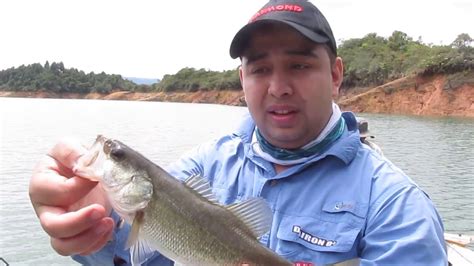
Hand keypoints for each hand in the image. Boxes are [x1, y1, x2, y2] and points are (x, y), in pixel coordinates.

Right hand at [29, 138, 114, 255]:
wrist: (87, 171)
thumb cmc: (73, 160)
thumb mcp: (69, 147)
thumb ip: (72, 151)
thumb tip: (82, 162)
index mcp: (42, 185)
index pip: (56, 192)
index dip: (79, 186)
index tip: (96, 178)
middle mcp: (48, 209)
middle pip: (53, 226)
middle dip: (78, 222)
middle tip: (100, 210)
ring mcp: (61, 224)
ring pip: (63, 245)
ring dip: (87, 238)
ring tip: (107, 223)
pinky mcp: (77, 234)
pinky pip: (82, 249)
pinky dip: (96, 243)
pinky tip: (108, 228)